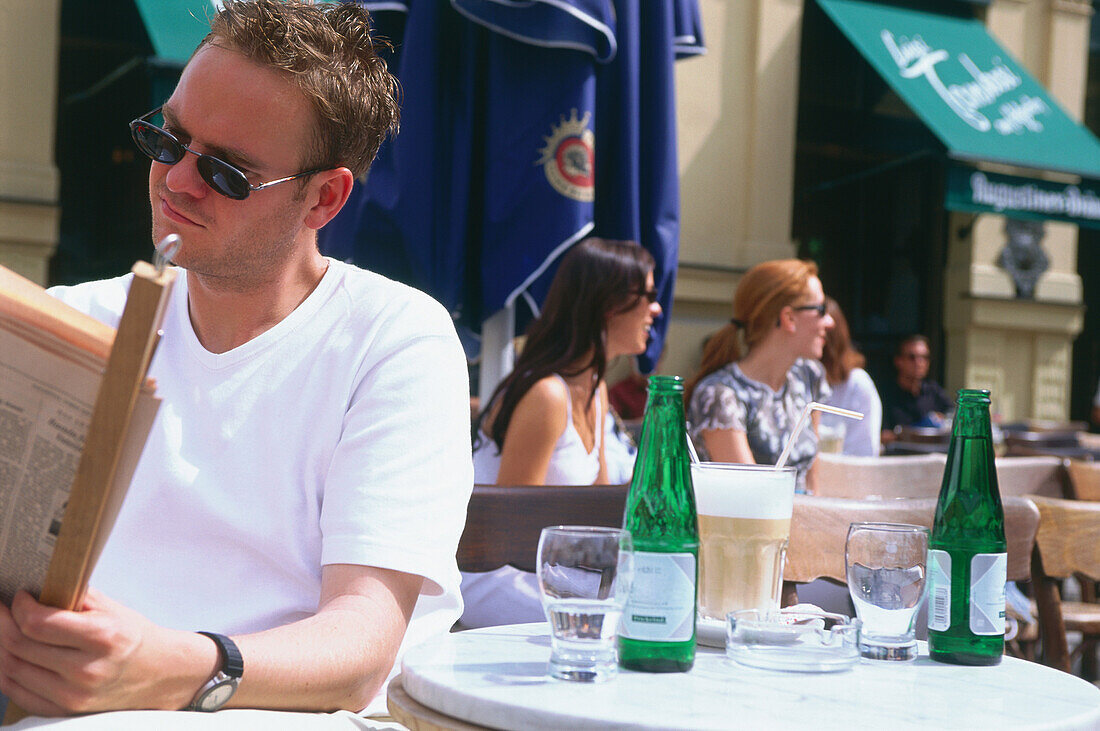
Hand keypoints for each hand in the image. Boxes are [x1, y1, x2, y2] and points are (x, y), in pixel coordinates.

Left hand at [0, 589, 211, 715]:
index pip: (39, 623)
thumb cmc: (133, 637)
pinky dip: (7, 671)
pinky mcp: (65, 710)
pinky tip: (11, 654)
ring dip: (2, 645)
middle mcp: (87, 669)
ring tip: (6, 629)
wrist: (159, 672)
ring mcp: (74, 695)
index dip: (19, 607)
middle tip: (4, 610)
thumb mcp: (111, 608)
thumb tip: (35, 589)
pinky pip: (18, 693)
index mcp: (102, 637)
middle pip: (20, 646)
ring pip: (12, 669)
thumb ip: (73, 597)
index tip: (20, 597)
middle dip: (4, 622)